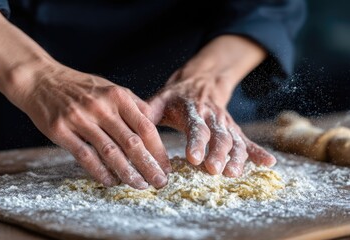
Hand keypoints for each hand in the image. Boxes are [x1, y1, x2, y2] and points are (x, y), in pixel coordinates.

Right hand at [0, 11, 170, 188]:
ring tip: (139, 185)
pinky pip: (85, 156)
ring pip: (110, 152)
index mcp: (117, 96)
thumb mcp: (109, 87)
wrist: (40, 80)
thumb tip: (154, 124)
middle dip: (149, 165)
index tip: (167, 166)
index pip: (145, 126)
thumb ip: (131, 104)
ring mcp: (79, 118)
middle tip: (160, 182)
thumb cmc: (80, 87)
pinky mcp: (60, 130)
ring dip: (127, 173)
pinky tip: (110, 181)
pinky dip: (100, 172)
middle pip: (131, 142)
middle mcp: (100, 106)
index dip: (159, 149)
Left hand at [149, 35, 275, 176]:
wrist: (201, 80)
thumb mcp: (160, 98)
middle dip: (218, 154)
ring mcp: (225, 123)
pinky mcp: (233, 129)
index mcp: (193, 110)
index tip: (193, 159)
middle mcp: (212, 116)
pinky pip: (247, 140)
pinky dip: (258, 152)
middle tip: (214, 171)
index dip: (196, 143)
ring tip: (234, 174)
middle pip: (219, 136)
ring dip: (237, 158)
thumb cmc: (175, 96)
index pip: (196, 127)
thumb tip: (134, 126)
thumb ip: (149, 112)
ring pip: (235, 140)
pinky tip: (269, 163)